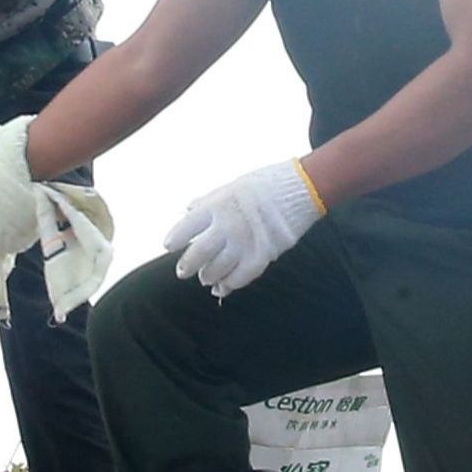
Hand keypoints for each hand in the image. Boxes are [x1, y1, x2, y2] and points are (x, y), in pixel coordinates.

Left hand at [166, 160, 323, 296]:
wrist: (302, 187)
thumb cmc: (266, 184)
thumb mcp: (231, 186)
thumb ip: (209, 201)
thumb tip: (188, 211)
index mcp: (217, 205)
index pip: (186, 227)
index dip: (175, 239)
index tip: (169, 246)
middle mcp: (228, 225)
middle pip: (199, 253)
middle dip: (187, 266)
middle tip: (182, 272)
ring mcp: (245, 242)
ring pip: (217, 269)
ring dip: (208, 276)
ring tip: (205, 278)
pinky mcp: (263, 254)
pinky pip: (240, 277)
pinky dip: (229, 285)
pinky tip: (222, 288)